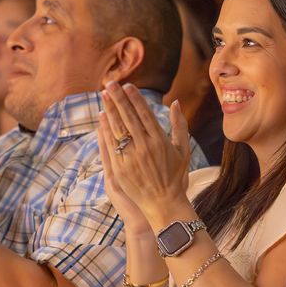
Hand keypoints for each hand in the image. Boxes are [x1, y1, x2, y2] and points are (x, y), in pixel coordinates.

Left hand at [100, 82, 189, 227]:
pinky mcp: (120, 168)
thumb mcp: (183, 150)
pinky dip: (106, 130)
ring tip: (104, 94)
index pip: (145, 114)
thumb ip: (180, 125)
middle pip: (129, 118)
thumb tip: (176, 102)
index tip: (128, 86)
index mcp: (160, 141)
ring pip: (118, 129)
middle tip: (110, 84)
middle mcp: (145, 147)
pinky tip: (103, 117)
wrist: (163, 203)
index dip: (135, 99)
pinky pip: (111, 145)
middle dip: (119, 99)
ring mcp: (131, 158)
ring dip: (110, 110)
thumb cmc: (175, 176)